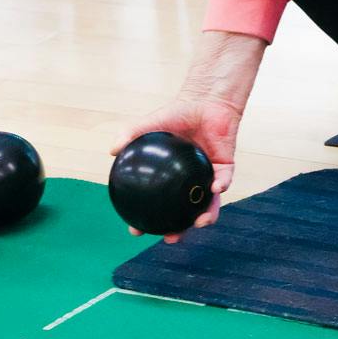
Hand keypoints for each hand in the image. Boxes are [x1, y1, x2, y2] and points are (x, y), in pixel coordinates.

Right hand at [109, 30, 265, 243]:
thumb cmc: (178, 113)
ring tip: (198, 223)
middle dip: (178, 229)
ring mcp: (207, 176)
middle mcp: (189, 181)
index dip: (147, 219)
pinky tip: (214, 188)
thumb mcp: (152, 123)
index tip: (136, 230)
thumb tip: (112, 149)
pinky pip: (224, 180)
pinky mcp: (226, 167)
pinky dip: (220, 186)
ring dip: (205, 217)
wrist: (205, 100)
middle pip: (183, 213)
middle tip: (170, 238)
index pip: (158, 204)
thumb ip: (133, 133)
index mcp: (171, 177)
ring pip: (208, 204)